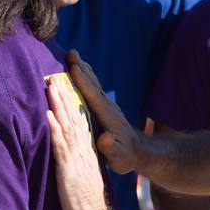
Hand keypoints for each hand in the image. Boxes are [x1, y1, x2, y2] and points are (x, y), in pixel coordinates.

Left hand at [46, 74, 115, 209]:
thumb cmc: (89, 203)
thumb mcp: (84, 176)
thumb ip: (79, 161)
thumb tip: (71, 152)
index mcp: (87, 151)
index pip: (80, 121)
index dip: (73, 102)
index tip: (66, 83)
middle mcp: (83, 150)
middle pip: (74, 117)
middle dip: (65, 95)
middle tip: (57, 74)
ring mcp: (76, 158)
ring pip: (67, 125)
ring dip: (59, 104)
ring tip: (51, 84)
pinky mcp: (68, 169)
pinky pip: (60, 145)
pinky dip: (54, 128)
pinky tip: (48, 114)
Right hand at [64, 51, 142, 174]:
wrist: (138, 153)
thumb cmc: (126, 157)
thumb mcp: (119, 157)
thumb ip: (112, 148)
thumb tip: (105, 139)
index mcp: (109, 117)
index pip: (94, 97)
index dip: (84, 83)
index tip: (74, 69)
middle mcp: (108, 107)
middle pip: (93, 84)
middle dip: (82, 68)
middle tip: (70, 52)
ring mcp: (107, 105)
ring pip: (93, 83)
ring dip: (83, 68)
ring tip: (72, 55)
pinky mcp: (104, 106)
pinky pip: (92, 88)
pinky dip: (84, 77)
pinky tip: (78, 70)